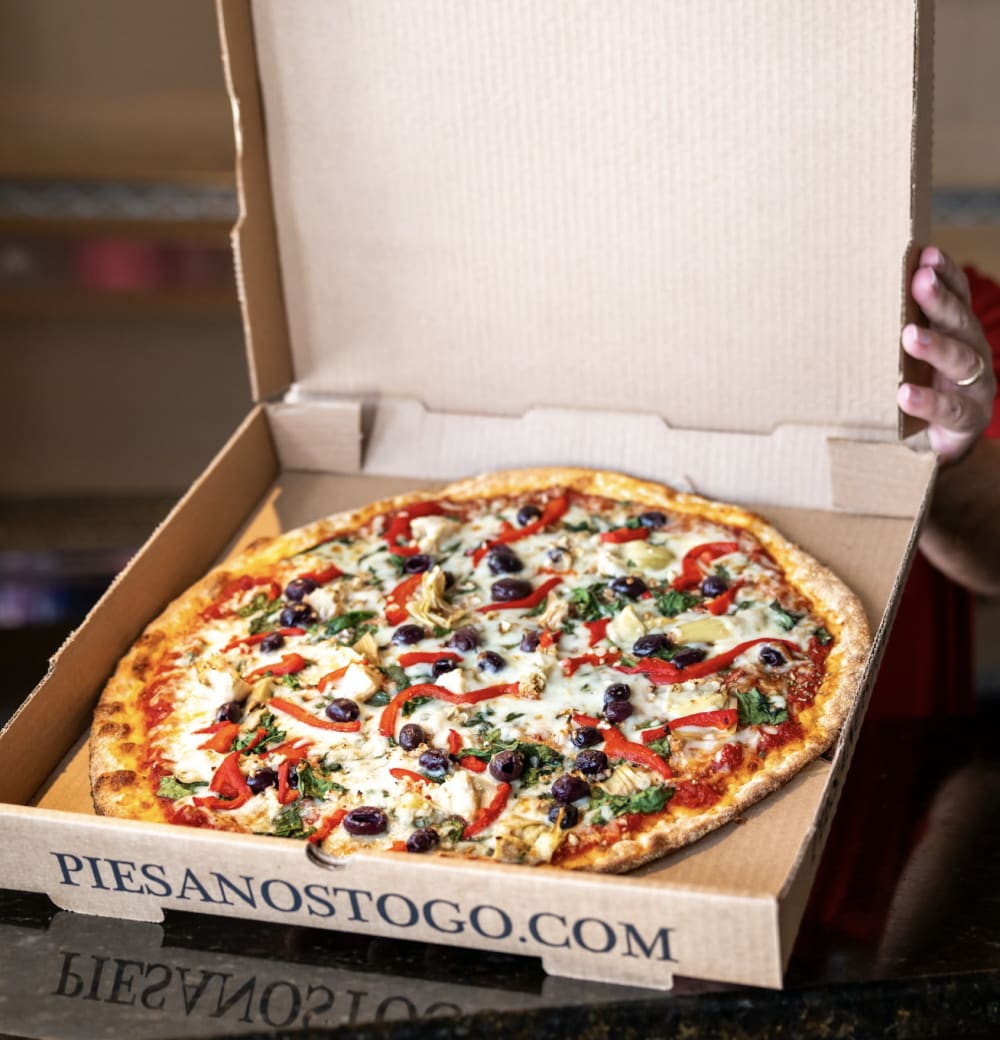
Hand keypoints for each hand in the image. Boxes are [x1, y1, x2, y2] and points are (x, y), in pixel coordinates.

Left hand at [897, 246, 995, 463]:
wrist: (940, 443)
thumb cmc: (922, 388)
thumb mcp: (910, 356)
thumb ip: (897, 330)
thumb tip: (851, 299)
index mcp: (959, 333)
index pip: (958, 297)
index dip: (947, 275)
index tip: (927, 254)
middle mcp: (973, 353)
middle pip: (960, 322)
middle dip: (940, 300)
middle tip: (920, 281)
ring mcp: (975, 387)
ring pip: (961, 361)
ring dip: (935, 345)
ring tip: (909, 335)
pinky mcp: (967, 420)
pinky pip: (949, 409)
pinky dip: (927, 400)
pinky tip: (905, 393)